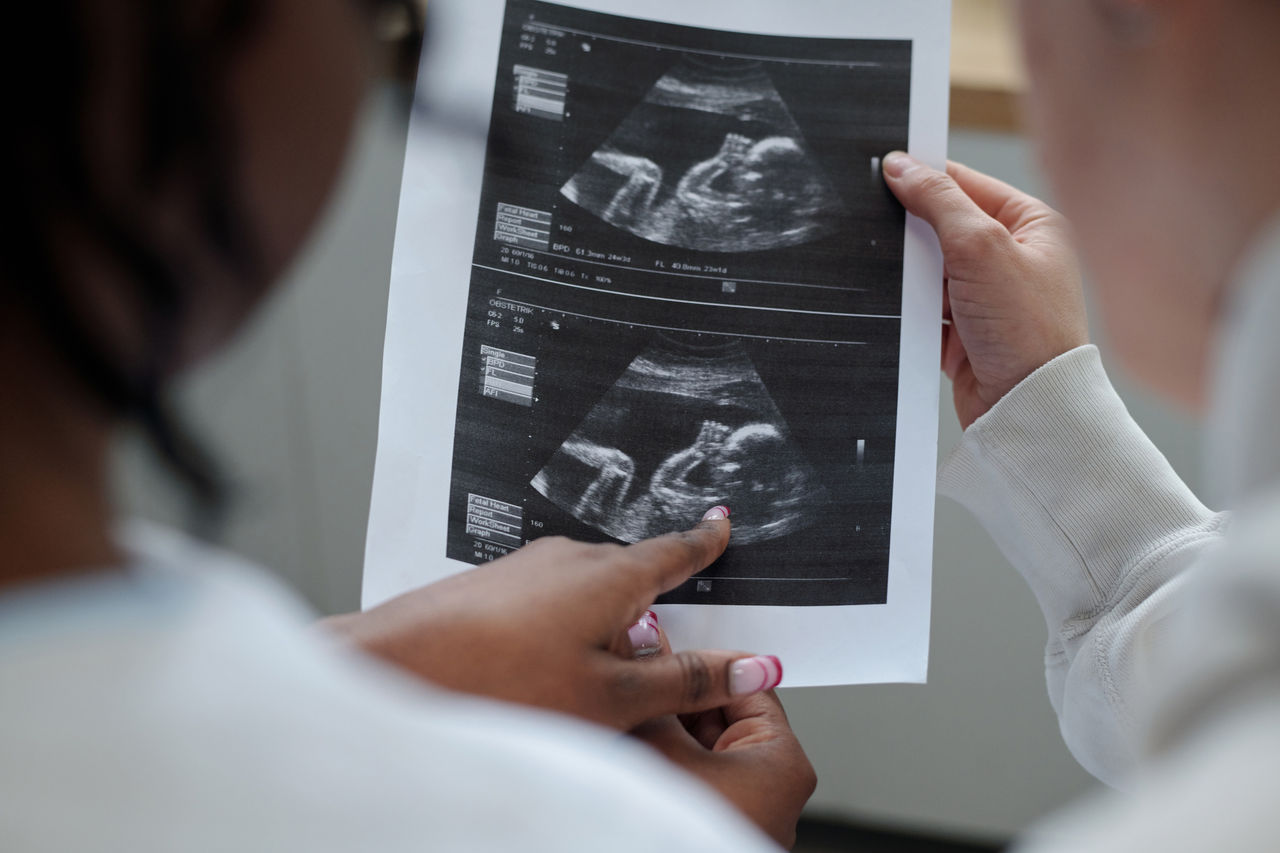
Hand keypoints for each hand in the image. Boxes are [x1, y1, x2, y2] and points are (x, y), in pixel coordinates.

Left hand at [323, 507, 784, 729]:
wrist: (394, 669)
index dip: (704, 542)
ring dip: (602, 625)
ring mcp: (527, 568)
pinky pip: (548, 601)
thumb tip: (752, 665)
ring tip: (595, 681)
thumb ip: (685, 680)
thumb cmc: (499, 683)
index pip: (675, 551)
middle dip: (653, 603)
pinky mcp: (493, 585)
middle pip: (632, 575)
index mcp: (611, 575)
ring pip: (587, 592)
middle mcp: (569, 558)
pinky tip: (544, 670)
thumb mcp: (612, 698)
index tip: (721, 524)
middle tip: (669, 648)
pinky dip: (563, 629)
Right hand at [630, 616, 814, 847]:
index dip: (702, 657)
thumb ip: (657, 687)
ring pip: (697, 745)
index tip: (666, 639)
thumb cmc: (679, 834)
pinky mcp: (707, 824)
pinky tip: (627, 744)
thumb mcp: (661, 743)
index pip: (746, 682)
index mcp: (783, 762)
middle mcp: (769, 787)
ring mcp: (737, 809)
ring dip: (661, 726)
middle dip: (674, 693)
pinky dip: (660, 758)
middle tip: (635, 667)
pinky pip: (687, 774)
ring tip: (626, 708)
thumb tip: (645, 640)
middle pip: (719, 713)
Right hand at [883, 153, 1088, 427]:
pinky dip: (908, 308)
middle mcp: (1012, 257)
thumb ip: (939, 201)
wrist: (1027, 408)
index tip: (881, 173)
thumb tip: (901, 166)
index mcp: (1032, 224)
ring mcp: (987, 297)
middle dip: (911, 232)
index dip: (924, 178)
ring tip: (894, 279)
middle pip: (941, 226)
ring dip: (908, 275)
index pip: (965, 184)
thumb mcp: (981, 248)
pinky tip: (899, 310)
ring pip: (927, 269)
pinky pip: (922, 308)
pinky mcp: (964, 332)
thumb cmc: (1028, 330)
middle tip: (879, 229)